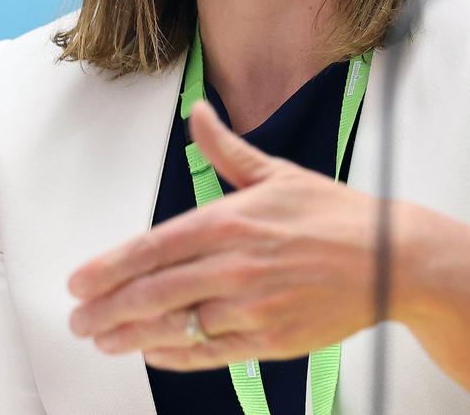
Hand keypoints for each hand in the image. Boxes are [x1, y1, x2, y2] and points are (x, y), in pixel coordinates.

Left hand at [67, 100, 395, 370]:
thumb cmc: (333, 214)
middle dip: (107, 309)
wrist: (390, 259)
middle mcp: (236, 266)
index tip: (80, 280)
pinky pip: (210, 355)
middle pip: (155, 292)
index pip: (155, 246)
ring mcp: (253, 307)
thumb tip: (198, 112)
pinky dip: (176, 356)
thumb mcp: (277, 173)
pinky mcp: (270, 341)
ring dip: (131, 337)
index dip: (111, 267)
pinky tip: (154, 354)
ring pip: (176, 328)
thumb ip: (227, 148)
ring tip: (103, 340)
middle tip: (79, 318)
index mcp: (233, 220)